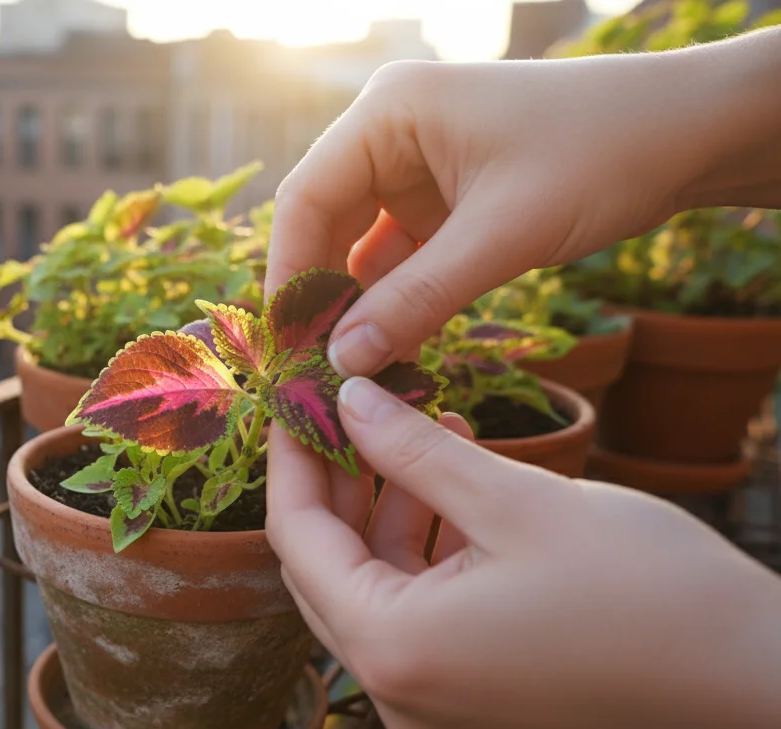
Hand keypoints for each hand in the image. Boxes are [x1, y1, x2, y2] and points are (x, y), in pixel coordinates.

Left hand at [265, 377, 780, 728]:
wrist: (760, 685)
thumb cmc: (651, 594)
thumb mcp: (518, 501)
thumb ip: (416, 450)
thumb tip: (347, 398)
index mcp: (394, 647)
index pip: (298, 539)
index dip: (294, 458)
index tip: (297, 395)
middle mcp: (399, 690)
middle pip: (325, 569)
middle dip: (335, 482)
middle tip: (349, 405)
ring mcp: (435, 704)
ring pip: (373, 588)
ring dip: (385, 511)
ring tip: (416, 429)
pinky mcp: (474, 701)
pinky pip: (418, 616)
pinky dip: (424, 550)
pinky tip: (453, 487)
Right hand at [266, 28, 780, 377]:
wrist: (689, 134)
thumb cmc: (600, 155)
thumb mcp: (502, 235)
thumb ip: (416, 301)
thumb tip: (342, 364)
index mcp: (389, 112)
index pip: (306, 199)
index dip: (288, 277)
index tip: (285, 348)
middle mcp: (390, 133)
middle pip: (324, 224)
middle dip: (320, 297)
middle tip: (312, 372)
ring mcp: (416, 166)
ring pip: (359, 247)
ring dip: (357, 307)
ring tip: (348, 372)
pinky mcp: (443, 199)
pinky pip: (399, 256)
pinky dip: (395, 301)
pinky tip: (390, 349)